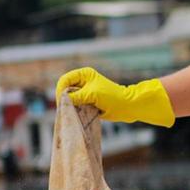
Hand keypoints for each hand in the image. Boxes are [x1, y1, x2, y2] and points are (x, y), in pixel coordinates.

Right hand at [55, 67, 174, 126]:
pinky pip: (76, 106)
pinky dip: (75, 110)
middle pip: (65, 89)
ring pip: (70, 99)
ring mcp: (85, 92)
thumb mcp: (91, 95)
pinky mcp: (88, 101)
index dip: (61, 90)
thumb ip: (75, 97)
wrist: (128, 107)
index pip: (64, 80)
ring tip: (72, 112)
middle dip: (64, 99)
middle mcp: (83, 81)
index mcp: (84, 74)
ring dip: (70, 106)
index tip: (62, 101)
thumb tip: (62, 100)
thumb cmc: (112, 98)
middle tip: (65, 109)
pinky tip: (77, 115)